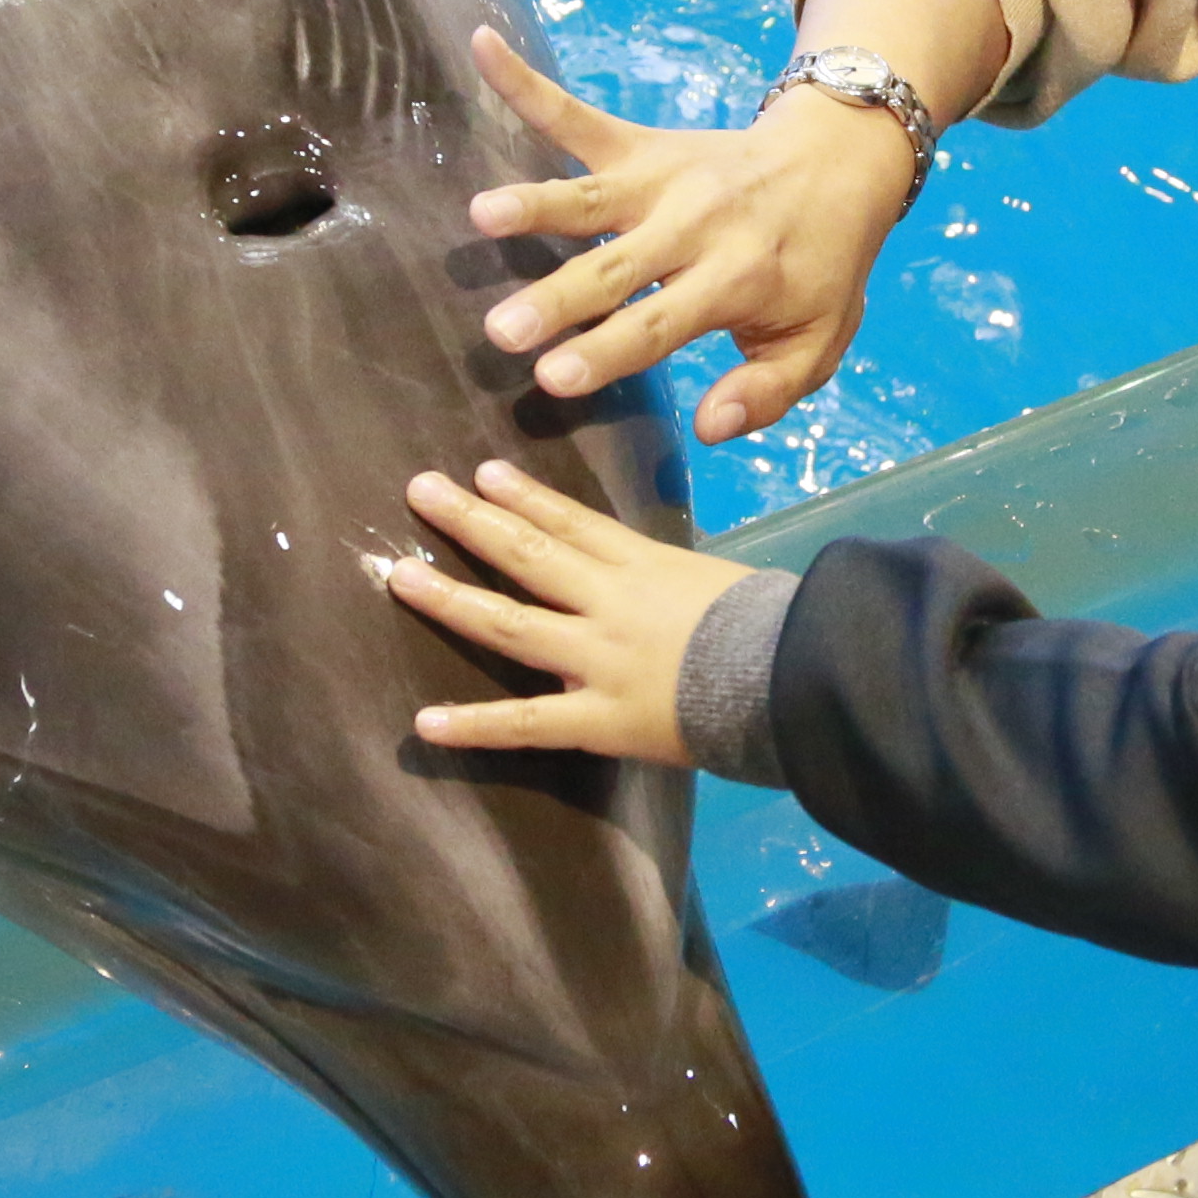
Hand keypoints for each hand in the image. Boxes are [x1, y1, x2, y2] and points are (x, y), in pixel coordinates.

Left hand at [384, 458, 755, 771]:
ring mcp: (599, 659)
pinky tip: (423, 723)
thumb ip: (681, 585)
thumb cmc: (778, 628)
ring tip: (398, 572)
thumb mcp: (726, 584)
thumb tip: (665, 592)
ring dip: (450, 597)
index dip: (526, 498)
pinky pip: (527, 724)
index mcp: (647, 567)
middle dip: (472, 520)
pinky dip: (474, 725)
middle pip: (530, 554)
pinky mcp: (600, 718)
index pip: (574, 523)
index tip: (485, 473)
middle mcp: (611, 603)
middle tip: (422, 489)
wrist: (798, 675)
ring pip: (511, 622)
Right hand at [460, 28, 922, 442]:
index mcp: (735, 280)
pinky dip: (526, 83)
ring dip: (534, 204)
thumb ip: (766, 392)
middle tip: (501, 332)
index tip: (553, 377)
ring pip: (588, 197)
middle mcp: (692, 227)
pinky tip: (482, 47)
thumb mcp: (817, 341)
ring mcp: (661, 181)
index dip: (606, 351)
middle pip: (614, 270)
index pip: (659, 324)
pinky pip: (577, 116)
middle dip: (557, 300)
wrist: (838, 162)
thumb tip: (707, 430)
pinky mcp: (640, 145)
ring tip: (481, 213)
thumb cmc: (819, 267)